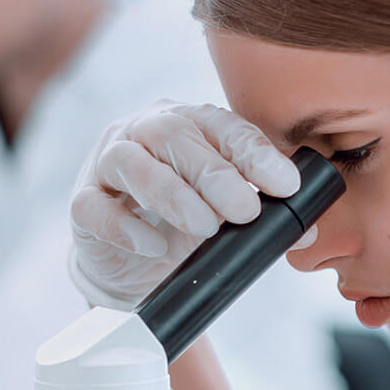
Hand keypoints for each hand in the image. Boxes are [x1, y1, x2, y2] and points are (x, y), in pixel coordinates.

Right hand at [69, 99, 305, 308]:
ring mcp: (106, 163)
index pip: (223, 126)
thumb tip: (306, 230)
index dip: (255, 152)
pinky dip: (125, 226)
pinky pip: (95, 207)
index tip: (285, 184)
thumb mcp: (226, 216)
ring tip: (206, 227)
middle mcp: (143, 131)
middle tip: (246, 210)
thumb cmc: (182, 225)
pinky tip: (153, 245)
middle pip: (175, 136)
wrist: (131, 265)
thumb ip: (263, 215)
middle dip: (215, 174)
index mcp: (188, 124)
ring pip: (132, 162)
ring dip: (173, 195)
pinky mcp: (83, 204)